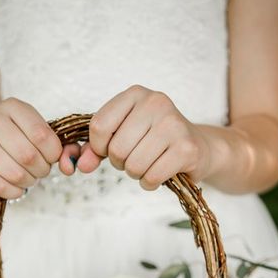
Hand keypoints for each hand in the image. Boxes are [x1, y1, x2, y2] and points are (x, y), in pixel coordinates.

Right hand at [0, 97, 71, 199]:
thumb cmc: (22, 141)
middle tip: (40, 170)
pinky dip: (15, 192)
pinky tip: (17, 187)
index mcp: (12, 106)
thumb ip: (64, 148)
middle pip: (27, 155)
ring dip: (29, 181)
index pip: (41, 135)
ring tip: (28, 177)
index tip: (52, 157)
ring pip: (14, 172)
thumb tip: (70, 164)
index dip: (53, 154)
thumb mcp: (42, 136)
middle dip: (41, 169)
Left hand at [72, 84, 208, 189]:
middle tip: (136, 158)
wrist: (198, 147)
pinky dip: (150, 183)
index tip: (109, 150)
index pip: (99, 126)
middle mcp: (156, 103)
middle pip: (116, 150)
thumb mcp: (122, 135)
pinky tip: (160, 173)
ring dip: (136, 174)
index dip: (99, 147)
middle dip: (121, 163)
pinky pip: (151, 177)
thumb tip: (79, 165)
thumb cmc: (153, 140)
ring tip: (149, 164)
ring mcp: (173, 124)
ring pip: (133, 166)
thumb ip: (95, 149)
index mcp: (135, 94)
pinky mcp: (186, 148)